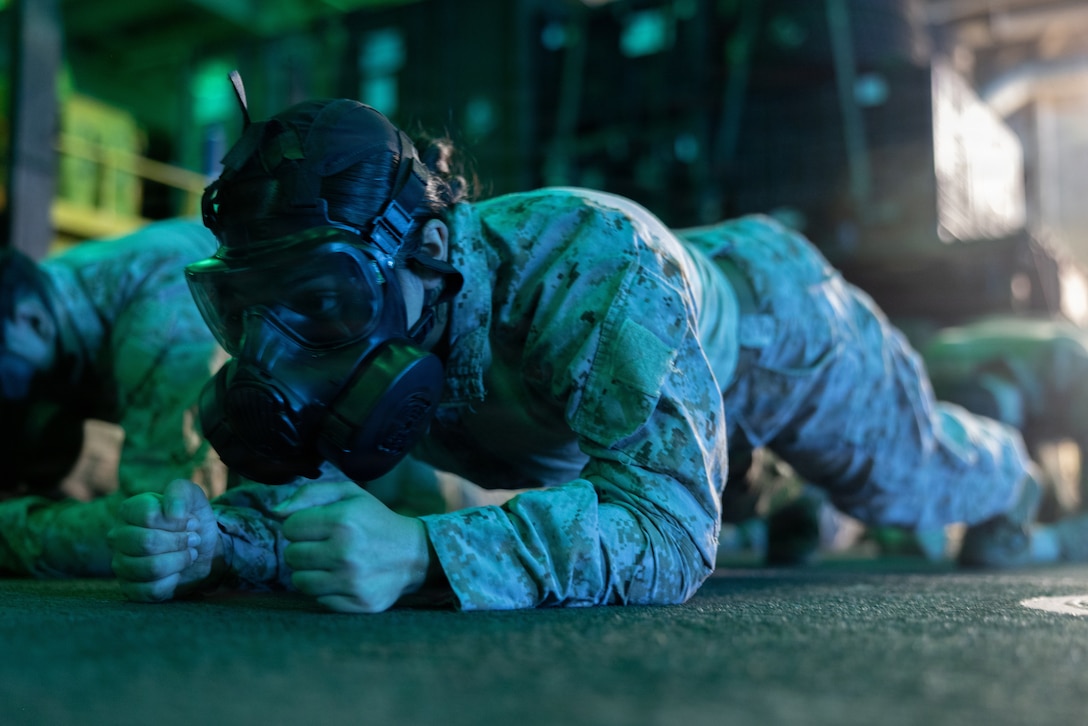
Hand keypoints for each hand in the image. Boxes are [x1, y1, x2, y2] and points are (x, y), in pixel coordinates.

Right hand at [108, 479, 222, 601]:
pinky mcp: (130, 588)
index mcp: (129, 511)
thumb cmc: (191, 521)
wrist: (200, 550)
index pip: (147, 516)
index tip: (191, 522)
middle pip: (147, 543)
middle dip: (180, 542)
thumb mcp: (193, 497)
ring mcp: (121, 564)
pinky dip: (173, 582)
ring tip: (189, 554)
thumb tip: (172, 513)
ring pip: (150, 568)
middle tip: (194, 540)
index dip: (177, 521)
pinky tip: (177, 573)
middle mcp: (118, 537)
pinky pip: (151, 590)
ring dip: (180, 561)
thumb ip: (181, 492)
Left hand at [275, 481, 431, 612]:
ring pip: (300, 581)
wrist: (413, 554)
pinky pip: (319, 600)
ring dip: (310, 572)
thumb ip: (309, 494)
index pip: (290, 528)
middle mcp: (345, 552)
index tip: (317, 528)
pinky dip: (326, 590)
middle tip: (323, 546)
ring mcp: (352, 581)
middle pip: (291, 556)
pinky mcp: (358, 602)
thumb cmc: (375, 521)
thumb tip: (275, 512)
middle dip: (302, 550)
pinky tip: (342, 578)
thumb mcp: (350, 494)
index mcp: (342, 520)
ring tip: (330, 563)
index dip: (300, 526)